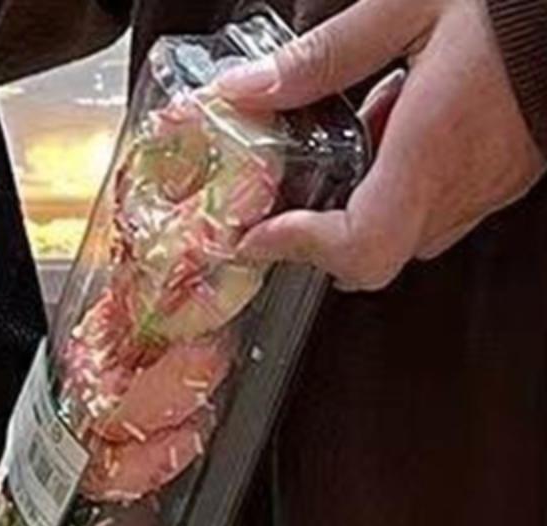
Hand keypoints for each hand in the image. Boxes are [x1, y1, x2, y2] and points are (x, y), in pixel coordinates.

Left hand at [218, 0, 544, 288]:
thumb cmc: (518, 1)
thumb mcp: (409, 5)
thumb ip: (325, 56)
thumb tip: (247, 89)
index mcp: (431, 147)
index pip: (359, 248)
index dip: (301, 250)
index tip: (261, 232)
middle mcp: (461, 182)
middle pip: (370, 259)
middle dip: (318, 237)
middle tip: (287, 201)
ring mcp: (488, 188)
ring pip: (404, 239)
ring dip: (361, 212)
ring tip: (353, 147)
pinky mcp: (506, 179)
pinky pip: (440, 211)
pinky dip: (401, 192)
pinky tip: (400, 136)